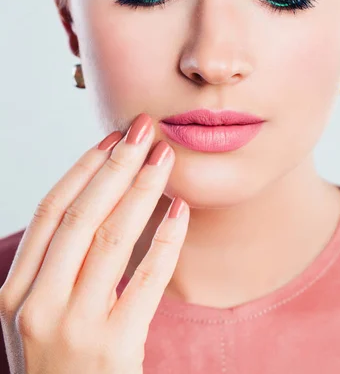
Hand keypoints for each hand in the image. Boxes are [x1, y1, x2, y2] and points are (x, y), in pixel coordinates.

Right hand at [0, 113, 188, 373]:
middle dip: (116, 165)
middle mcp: (37, 305)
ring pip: (114, 238)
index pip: (51, 211)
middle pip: (82, 215)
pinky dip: (166, 240)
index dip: (83, 169)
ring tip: (165, 158)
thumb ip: (54, 266)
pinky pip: (147, 279)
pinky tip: (181, 210)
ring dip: (143, 190)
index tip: (110, 139)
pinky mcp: (115, 347)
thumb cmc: (55, 365)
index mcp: (14, 291)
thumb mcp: (35, 316)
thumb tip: (96, 198)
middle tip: (143, 130)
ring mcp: (74, 327)